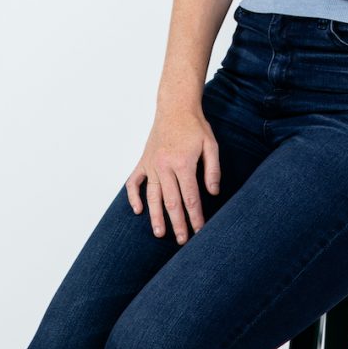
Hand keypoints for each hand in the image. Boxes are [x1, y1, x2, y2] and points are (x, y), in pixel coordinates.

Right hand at [125, 105, 221, 245]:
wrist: (175, 107)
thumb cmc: (195, 126)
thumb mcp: (211, 145)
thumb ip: (213, 170)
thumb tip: (214, 193)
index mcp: (183, 164)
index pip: (190, 198)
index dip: (195, 217)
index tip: (200, 232)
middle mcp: (164, 167)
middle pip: (171, 202)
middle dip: (178, 223)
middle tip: (182, 241)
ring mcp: (151, 165)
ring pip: (152, 196)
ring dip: (156, 217)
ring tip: (160, 233)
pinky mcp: (143, 161)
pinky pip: (134, 182)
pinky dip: (133, 197)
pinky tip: (138, 210)